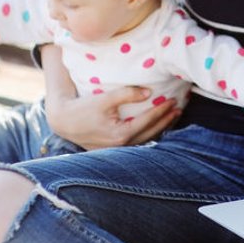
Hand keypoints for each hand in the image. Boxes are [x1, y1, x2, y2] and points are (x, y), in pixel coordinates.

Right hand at [40, 43, 181, 148]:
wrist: (64, 122)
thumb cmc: (83, 108)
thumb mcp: (104, 99)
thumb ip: (126, 94)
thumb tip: (148, 92)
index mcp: (120, 134)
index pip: (147, 121)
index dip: (161, 110)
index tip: (172, 101)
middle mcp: (121, 145)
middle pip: (151, 132)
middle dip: (166, 120)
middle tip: (178, 107)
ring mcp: (118, 150)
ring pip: (146, 139)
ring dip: (160, 128)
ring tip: (173, 115)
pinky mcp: (115, 149)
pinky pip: (138, 141)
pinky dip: (149, 132)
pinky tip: (156, 124)